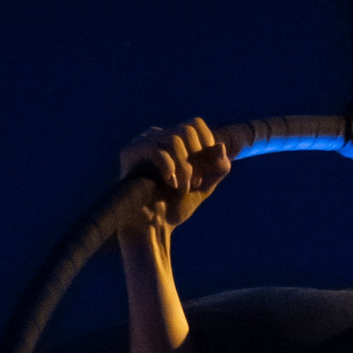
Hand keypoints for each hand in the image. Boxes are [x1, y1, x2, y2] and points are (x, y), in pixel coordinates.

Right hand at [120, 118, 231, 236]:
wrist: (152, 227)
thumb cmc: (174, 207)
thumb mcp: (202, 186)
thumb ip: (216, 168)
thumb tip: (222, 147)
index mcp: (173, 139)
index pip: (195, 124)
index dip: (207, 143)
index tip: (207, 170)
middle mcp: (156, 136)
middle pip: (186, 130)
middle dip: (197, 160)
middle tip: (194, 184)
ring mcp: (142, 142)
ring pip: (174, 140)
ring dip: (185, 168)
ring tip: (182, 188)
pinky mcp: (130, 152)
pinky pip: (157, 151)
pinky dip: (170, 170)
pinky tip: (170, 184)